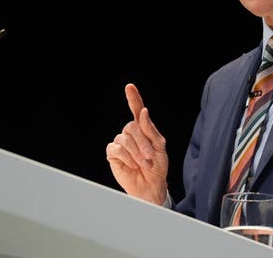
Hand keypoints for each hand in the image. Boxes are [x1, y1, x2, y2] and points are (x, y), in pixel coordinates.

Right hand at [106, 83, 168, 204]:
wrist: (151, 185)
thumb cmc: (157, 166)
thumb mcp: (160, 146)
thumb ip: (150, 129)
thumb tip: (143, 111)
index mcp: (143, 128)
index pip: (136, 109)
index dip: (133, 98)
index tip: (129, 87)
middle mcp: (130, 133)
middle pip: (131, 126)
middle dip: (143, 142)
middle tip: (150, 156)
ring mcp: (120, 142)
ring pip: (125, 138)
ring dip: (137, 153)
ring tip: (144, 163)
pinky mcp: (113, 154)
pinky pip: (117, 149)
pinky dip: (127, 157)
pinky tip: (132, 164)